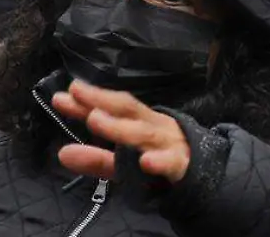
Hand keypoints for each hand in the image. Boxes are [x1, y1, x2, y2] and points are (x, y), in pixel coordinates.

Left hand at [54, 80, 191, 184]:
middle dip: (101, 102)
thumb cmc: (162, 160)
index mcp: (143, 121)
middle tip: (76, 95)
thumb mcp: (126, 162)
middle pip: (128, 111)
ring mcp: (169, 143)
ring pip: (144, 134)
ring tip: (95, 119)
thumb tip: (61, 153)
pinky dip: (159, 161)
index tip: (63, 94)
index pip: (115, 106)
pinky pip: (171, 162)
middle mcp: (156, 126)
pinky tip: (146, 161)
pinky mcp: (182, 165)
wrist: (208, 175)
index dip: (91, 99)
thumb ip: (95, 159)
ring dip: (119, 127)